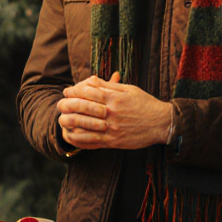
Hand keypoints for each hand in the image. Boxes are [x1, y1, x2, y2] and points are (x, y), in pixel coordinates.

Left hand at [57, 73, 172, 150]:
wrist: (161, 123)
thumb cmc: (146, 104)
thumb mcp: (129, 89)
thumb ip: (110, 85)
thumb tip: (92, 79)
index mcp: (115, 98)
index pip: (88, 92)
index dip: (74, 91)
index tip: (66, 91)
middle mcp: (111, 113)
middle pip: (83, 108)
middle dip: (68, 105)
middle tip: (60, 105)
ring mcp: (112, 128)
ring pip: (84, 126)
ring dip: (70, 122)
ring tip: (61, 120)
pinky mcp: (114, 141)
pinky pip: (92, 141)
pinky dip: (80, 139)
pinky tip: (71, 136)